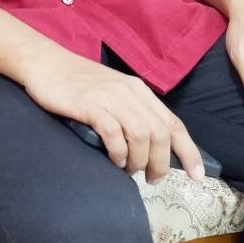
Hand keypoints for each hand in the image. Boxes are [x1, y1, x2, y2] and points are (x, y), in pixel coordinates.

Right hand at [16, 49, 204, 181]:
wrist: (46, 64)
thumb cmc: (78, 84)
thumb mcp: (114, 95)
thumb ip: (132, 115)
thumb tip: (150, 149)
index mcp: (139, 90)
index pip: (173, 122)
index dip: (189, 150)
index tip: (197, 174)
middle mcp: (129, 92)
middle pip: (160, 132)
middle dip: (161, 163)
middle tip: (152, 179)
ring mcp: (110, 97)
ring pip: (141, 134)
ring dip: (140, 160)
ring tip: (129, 171)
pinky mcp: (89, 104)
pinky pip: (113, 131)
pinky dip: (118, 151)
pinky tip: (113, 159)